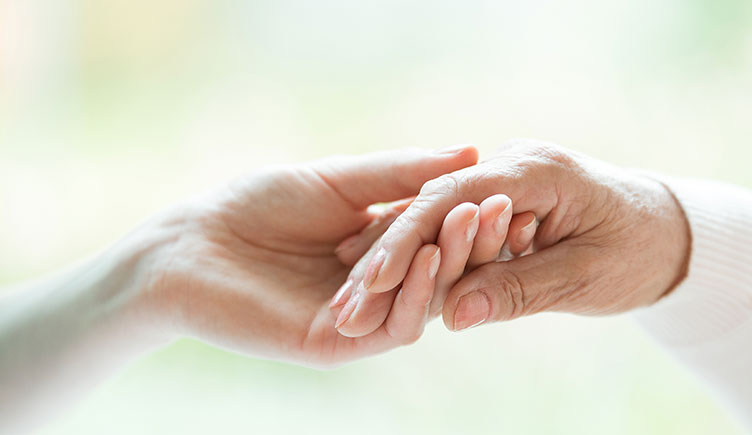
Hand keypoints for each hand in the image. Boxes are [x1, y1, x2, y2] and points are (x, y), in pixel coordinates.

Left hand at [140, 146, 478, 365]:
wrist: (194, 244)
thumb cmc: (258, 204)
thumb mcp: (338, 180)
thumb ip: (400, 173)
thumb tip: (471, 149)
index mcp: (379, 247)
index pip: (438, 236)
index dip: (467, 214)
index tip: (499, 185)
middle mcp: (378, 285)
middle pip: (439, 270)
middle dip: (468, 239)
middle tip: (498, 206)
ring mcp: (361, 316)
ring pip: (423, 300)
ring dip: (449, 263)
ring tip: (468, 223)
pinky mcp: (338, 343)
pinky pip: (391, 326)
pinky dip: (412, 294)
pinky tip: (425, 257)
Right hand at [339, 140, 690, 331]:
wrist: (662, 230)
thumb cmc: (635, 251)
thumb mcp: (586, 276)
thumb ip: (520, 290)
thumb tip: (454, 317)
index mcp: (534, 170)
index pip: (451, 200)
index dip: (407, 241)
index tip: (372, 282)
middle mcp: (508, 165)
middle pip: (430, 206)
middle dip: (386, 254)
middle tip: (346, 302)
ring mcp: (498, 179)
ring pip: (430, 216)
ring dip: (390, 257)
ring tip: (349, 298)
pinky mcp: (493, 198)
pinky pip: (444, 224)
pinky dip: (414, 254)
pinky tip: (377, 278)